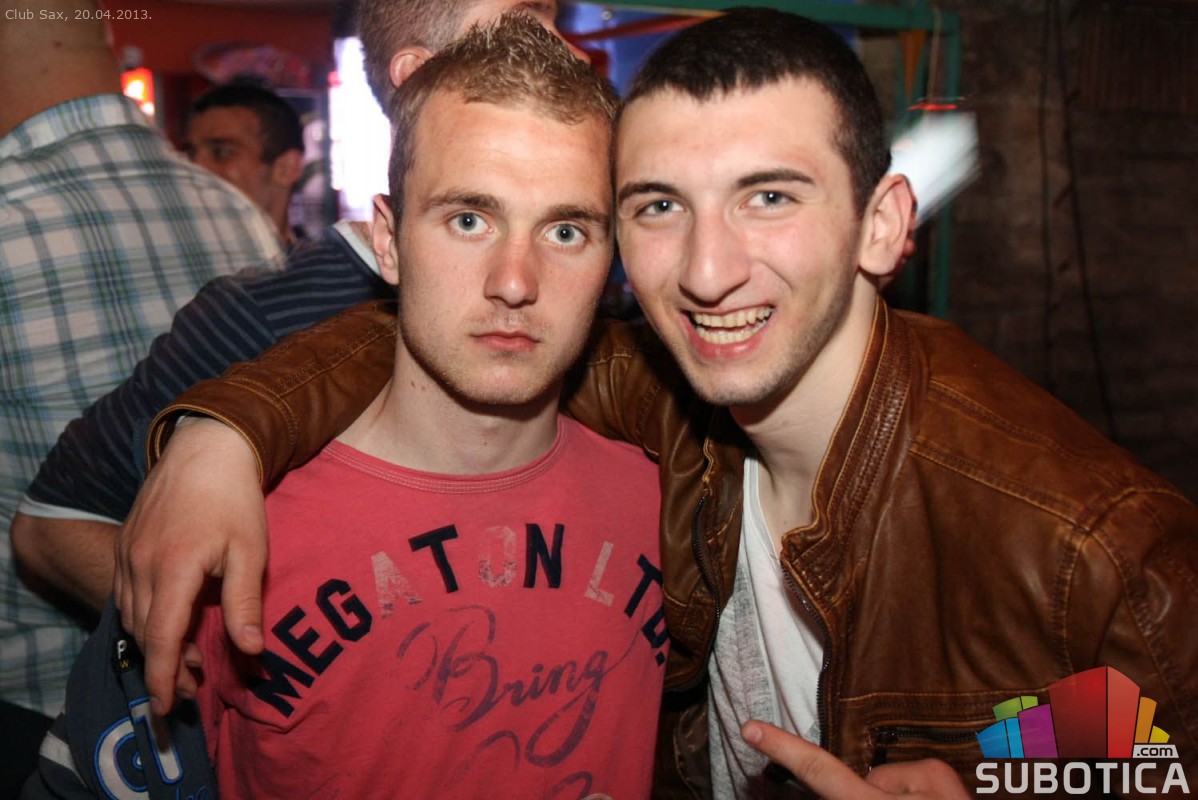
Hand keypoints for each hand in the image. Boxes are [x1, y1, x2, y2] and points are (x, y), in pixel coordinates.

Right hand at [115, 417, 268, 714]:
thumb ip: (245, 604)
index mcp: (173, 570)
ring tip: (189, 659)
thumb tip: (251, 652)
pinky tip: (171, 620)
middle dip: (163, 667)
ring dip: (154, 643)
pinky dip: (145, 616)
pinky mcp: (126, 544)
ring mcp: (128, 553)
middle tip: (193, 689)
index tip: (166, 708)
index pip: (160, 639)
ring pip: (131, 615)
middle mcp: (140, 565)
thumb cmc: (235, 500)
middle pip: (143, 632)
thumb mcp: (250, 552)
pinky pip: (127, 593)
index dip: (161, 678)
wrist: (206, 448)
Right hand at [741, 721, 970, 798]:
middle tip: (878, 797)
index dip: (783, 748)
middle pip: (855, 785)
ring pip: (882, 786)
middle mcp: (903, 790)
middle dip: (857, 797)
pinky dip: (910, 799)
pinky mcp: (945, 777)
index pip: (821, 772)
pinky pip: (907, 783)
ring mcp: (931, 780)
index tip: (751, 726)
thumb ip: (849, 796)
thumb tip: (832, 789)